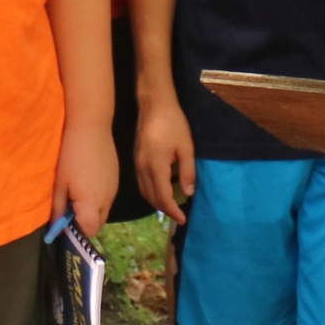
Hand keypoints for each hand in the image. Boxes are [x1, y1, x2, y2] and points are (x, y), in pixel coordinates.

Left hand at [55, 115, 117, 239]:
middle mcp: (107, 201)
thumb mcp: (59, 183)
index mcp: (92, 204)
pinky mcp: (116, 180)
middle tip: (68, 211)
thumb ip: (58, 208)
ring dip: (91, 211)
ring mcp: (114, 190)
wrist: (92, 128)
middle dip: (84, 223)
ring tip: (77, 195)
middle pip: (98, 224)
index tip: (64, 224)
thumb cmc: (71, 156)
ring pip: (103, 211)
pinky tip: (87, 182)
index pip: (89, 231)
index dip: (76, 232)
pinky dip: (98, 199)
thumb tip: (56, 227)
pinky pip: (107, 199)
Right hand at [134, 95, 195, 227]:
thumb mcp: (186, 148)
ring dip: (156, 202)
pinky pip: (141, 183)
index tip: (183, 219)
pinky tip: (161, 190)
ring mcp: (137, 164)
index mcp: (156, 167)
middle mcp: (143, 169)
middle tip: (179, 215)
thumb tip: (188, 193)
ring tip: (171, 206)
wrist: (154, 105)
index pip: (163, 198)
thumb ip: (187, 172)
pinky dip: (151, 192)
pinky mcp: (136, 159)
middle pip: (151, 198)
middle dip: (165, 210)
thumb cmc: (173, 123)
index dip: (173, 211)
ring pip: (144, 192)